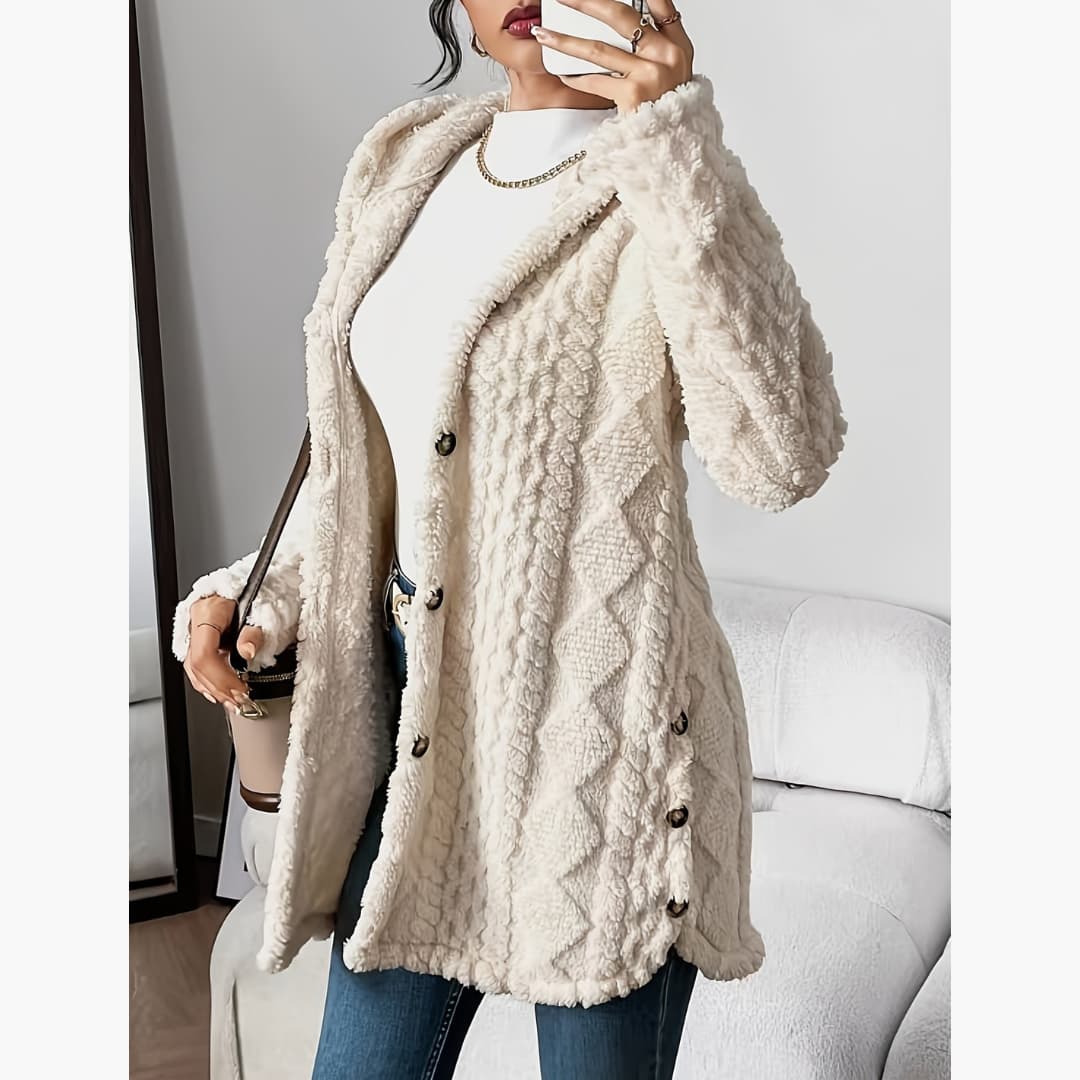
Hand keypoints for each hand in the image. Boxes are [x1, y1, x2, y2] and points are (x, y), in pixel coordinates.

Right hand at [183, 595, 263, 712]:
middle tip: (240, 700)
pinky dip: (209, 681)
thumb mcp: (266, 608)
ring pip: (194, 667)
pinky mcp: (200, 636)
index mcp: (209, 610)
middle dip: (219, 687)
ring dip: (214, 689)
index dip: (221, 678)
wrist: (263, 580)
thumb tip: (247, 650)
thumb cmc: (264, 590)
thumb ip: (255, 631)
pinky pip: (198, 664)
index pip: (204, 654)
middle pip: (197, 664)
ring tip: (234, 701)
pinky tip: (221, 692)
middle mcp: (197, 619)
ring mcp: (195, 627)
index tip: (241, 689)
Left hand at [531, 0, 693, 113]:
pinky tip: (560, 73)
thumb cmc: (669, 114)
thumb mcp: (673, 75)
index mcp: (679, 46)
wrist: (673, 149)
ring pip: (599, 49)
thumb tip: (621, 27)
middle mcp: (667, 55)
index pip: (660, 4)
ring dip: (566, 40)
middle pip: (621, 17)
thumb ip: (655, 48)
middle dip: (586, 3)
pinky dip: (575, 78)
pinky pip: (595, 81)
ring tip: (544, 34)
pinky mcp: (633, 96)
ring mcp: (651, 74)